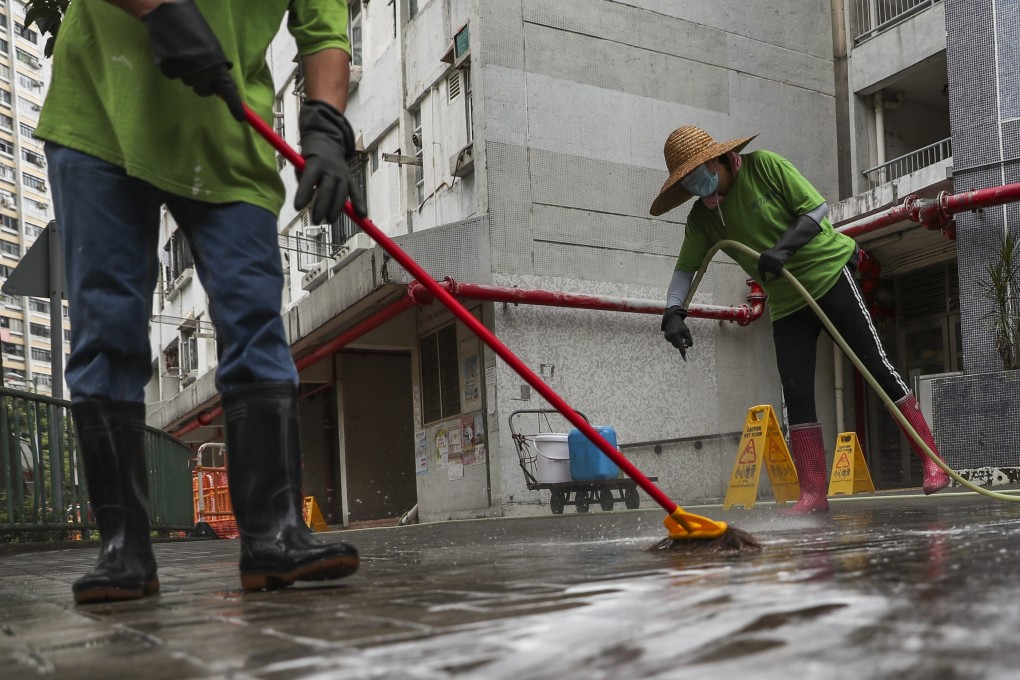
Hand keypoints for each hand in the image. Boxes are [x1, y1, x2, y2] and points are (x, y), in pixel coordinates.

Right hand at [142, 0, 243, 120]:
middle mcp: (201, 70)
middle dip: (204, 85)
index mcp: (216, 63)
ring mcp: (182, 70)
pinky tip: (172, 52)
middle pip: (204, 91)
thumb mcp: (212, 46)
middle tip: (199, 67)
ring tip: (184, 53)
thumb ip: (217, 66)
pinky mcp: (166, 67)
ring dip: (187, 73)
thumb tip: (221, 86)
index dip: (235, 105)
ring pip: (188, 83)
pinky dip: (173, 68)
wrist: (167, 12)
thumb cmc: (193, 28)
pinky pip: (172, 76)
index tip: (241, 118)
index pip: (228, 89)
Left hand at [294, 100, 367, 222]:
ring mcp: (342, 174)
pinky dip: (359, 203)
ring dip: (336, 210)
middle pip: (328, 190)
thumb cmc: (309, 157)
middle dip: (321, 207)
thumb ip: (302, 180)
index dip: (304, 193)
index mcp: (315, 163)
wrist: (327, 142)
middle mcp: (330, 168)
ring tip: (328, 221)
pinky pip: (355, 192)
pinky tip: (361, 215)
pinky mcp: (350, 178)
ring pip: (341, 194)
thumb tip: (304, 202)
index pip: (309, 179)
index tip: (298, 207)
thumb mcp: (300, 163)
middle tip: (315, 220)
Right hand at [661, 306, 692, 360]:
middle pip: (678, 346)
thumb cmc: (681, 325)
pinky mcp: (666, 337)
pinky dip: (675, 340)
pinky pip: (672, 342)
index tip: (685, 359)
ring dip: (678, 342)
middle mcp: (671, 337)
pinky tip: (675, 334)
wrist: (672, 319)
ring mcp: (667, 337)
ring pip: (675, 344)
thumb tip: (688, 346)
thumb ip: (689, 339)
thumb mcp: (687, 331)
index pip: (680, 346)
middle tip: (685, 341)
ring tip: (679, 335)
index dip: (683, 352)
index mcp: (676, 335)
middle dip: (682, 345)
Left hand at [757, 247, 788, 281]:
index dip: (762, 275)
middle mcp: (766, 258)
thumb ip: (765, 262)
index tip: (764, 280)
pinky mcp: (778, 263)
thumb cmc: (777, 253)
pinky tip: (780, 272)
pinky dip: (778, 273)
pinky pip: (777, 272)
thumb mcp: (768, 255)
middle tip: (775, 266)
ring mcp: (772, 260)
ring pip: (772, 271)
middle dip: (771, 270)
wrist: (784, 247)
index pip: (760, 268)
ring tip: (779, 264)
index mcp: (762, 256)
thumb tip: (763, 272)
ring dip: (775, 270)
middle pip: (767, 270)